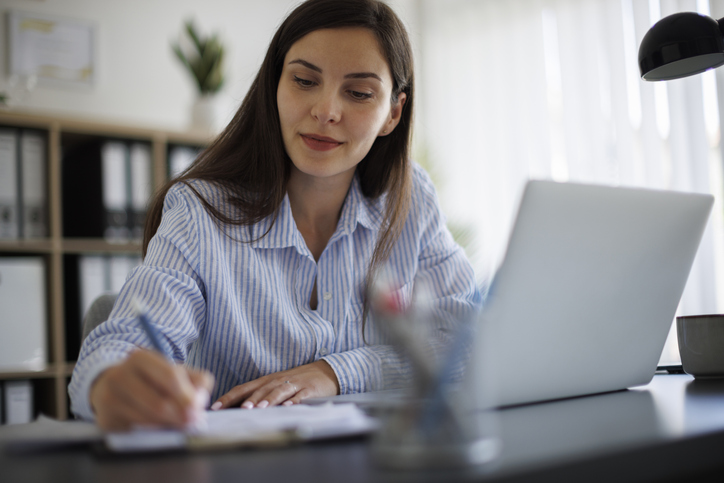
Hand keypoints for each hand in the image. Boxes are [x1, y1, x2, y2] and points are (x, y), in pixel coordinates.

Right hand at [89, 349, 214, 430]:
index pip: (171, 377)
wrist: (109, 386)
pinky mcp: (105, 420)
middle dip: (180, 416)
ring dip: (168, 426)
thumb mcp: (173, 371)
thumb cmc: (150, 379)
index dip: (187, 396)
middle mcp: (120, 376)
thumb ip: (196, 380)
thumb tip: (200, 401)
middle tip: (192, 422)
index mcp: (140, 358)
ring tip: (178, 425)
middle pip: (159, 403)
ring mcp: (109, 399)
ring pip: (148, 420)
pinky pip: (137, 431)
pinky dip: (153, 432)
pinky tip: (159, 427)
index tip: (198, 410)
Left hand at [212, 360, 339, 408]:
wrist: (325, 372)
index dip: (230, 397)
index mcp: (267, 381)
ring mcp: (294, 385)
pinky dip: (294, 401)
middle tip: (240, 409)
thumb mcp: (276, 385)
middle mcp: (278, 381)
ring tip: (260, 408)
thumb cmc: (296, 381)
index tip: (216, 407)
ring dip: (269, 400)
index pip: (244, 388)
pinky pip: (300, 396)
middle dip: (250, 400)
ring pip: (279, 392)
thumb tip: (235, 409)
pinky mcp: (309, 390)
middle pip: (261, 390)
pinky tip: (288, 407)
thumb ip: (258, 395)